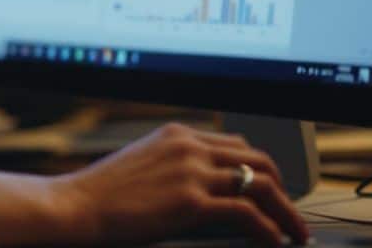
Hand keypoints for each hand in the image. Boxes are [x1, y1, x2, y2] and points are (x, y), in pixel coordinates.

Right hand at [53, 122, 309, 246]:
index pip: (236, 145)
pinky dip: (269, 229)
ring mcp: (191, 172)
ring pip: (261, 185)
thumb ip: (174, 166)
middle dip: (282, 188)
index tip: (272, 189)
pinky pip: (247, 213)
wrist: (77, 205)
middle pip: (257, 160)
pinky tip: (274, 241)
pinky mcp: (191, 201)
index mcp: (177, 134)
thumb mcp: (142, 164)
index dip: (260, 169)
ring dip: (285, 212)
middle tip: (291, 214)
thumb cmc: (101, 192)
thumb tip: (205, 190)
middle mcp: (189, 146)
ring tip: (295, 232)